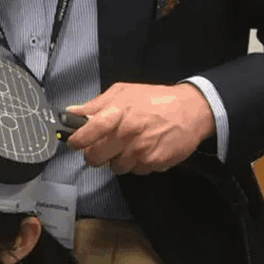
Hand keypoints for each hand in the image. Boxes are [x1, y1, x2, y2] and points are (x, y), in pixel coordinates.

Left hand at [65, 83, 214, 174]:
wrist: (191, 110)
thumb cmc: (154, 99)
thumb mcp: (122, 92)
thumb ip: (96, 104)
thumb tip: (72, 112)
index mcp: (116, 114)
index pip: (87, 133)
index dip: (76, 140)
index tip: (73, 143)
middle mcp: (127, 134)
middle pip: (96, 157)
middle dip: (93, 155)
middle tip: (98, 149)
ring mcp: (140, 151)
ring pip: (114, 167)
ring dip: (116, 160)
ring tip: (125, 147)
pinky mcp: (153, 163)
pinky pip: (134, 171)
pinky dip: (135, 164)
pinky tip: (141, 151)